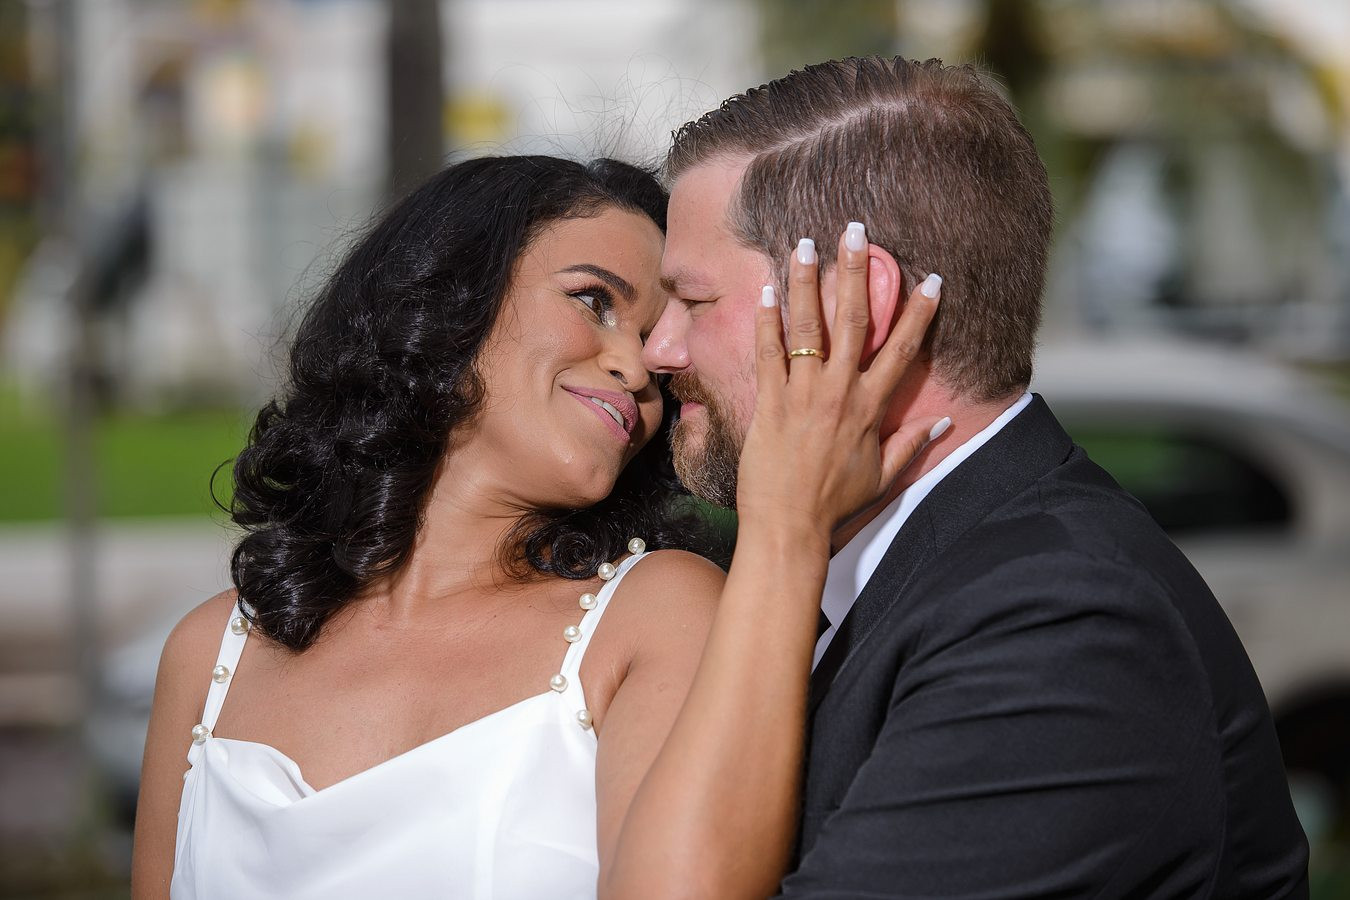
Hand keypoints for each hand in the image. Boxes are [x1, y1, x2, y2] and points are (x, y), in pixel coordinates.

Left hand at [735, 222, 945, 542]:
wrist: (789, 525)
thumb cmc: (835, 503)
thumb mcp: (882, 475)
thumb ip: (913, 445)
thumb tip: (945, 424)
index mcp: (870, 407)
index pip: (902, 350)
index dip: (919, 313)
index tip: (933, 280)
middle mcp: (838, 391)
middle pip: (853, 320)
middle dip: (857, 272)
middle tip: (857, 232)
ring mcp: (802, 393)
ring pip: (807, 326)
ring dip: (808, 281)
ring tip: (806, 244)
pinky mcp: (769, 401)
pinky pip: (767, 351)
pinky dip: (767, 320)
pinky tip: (766, 290)